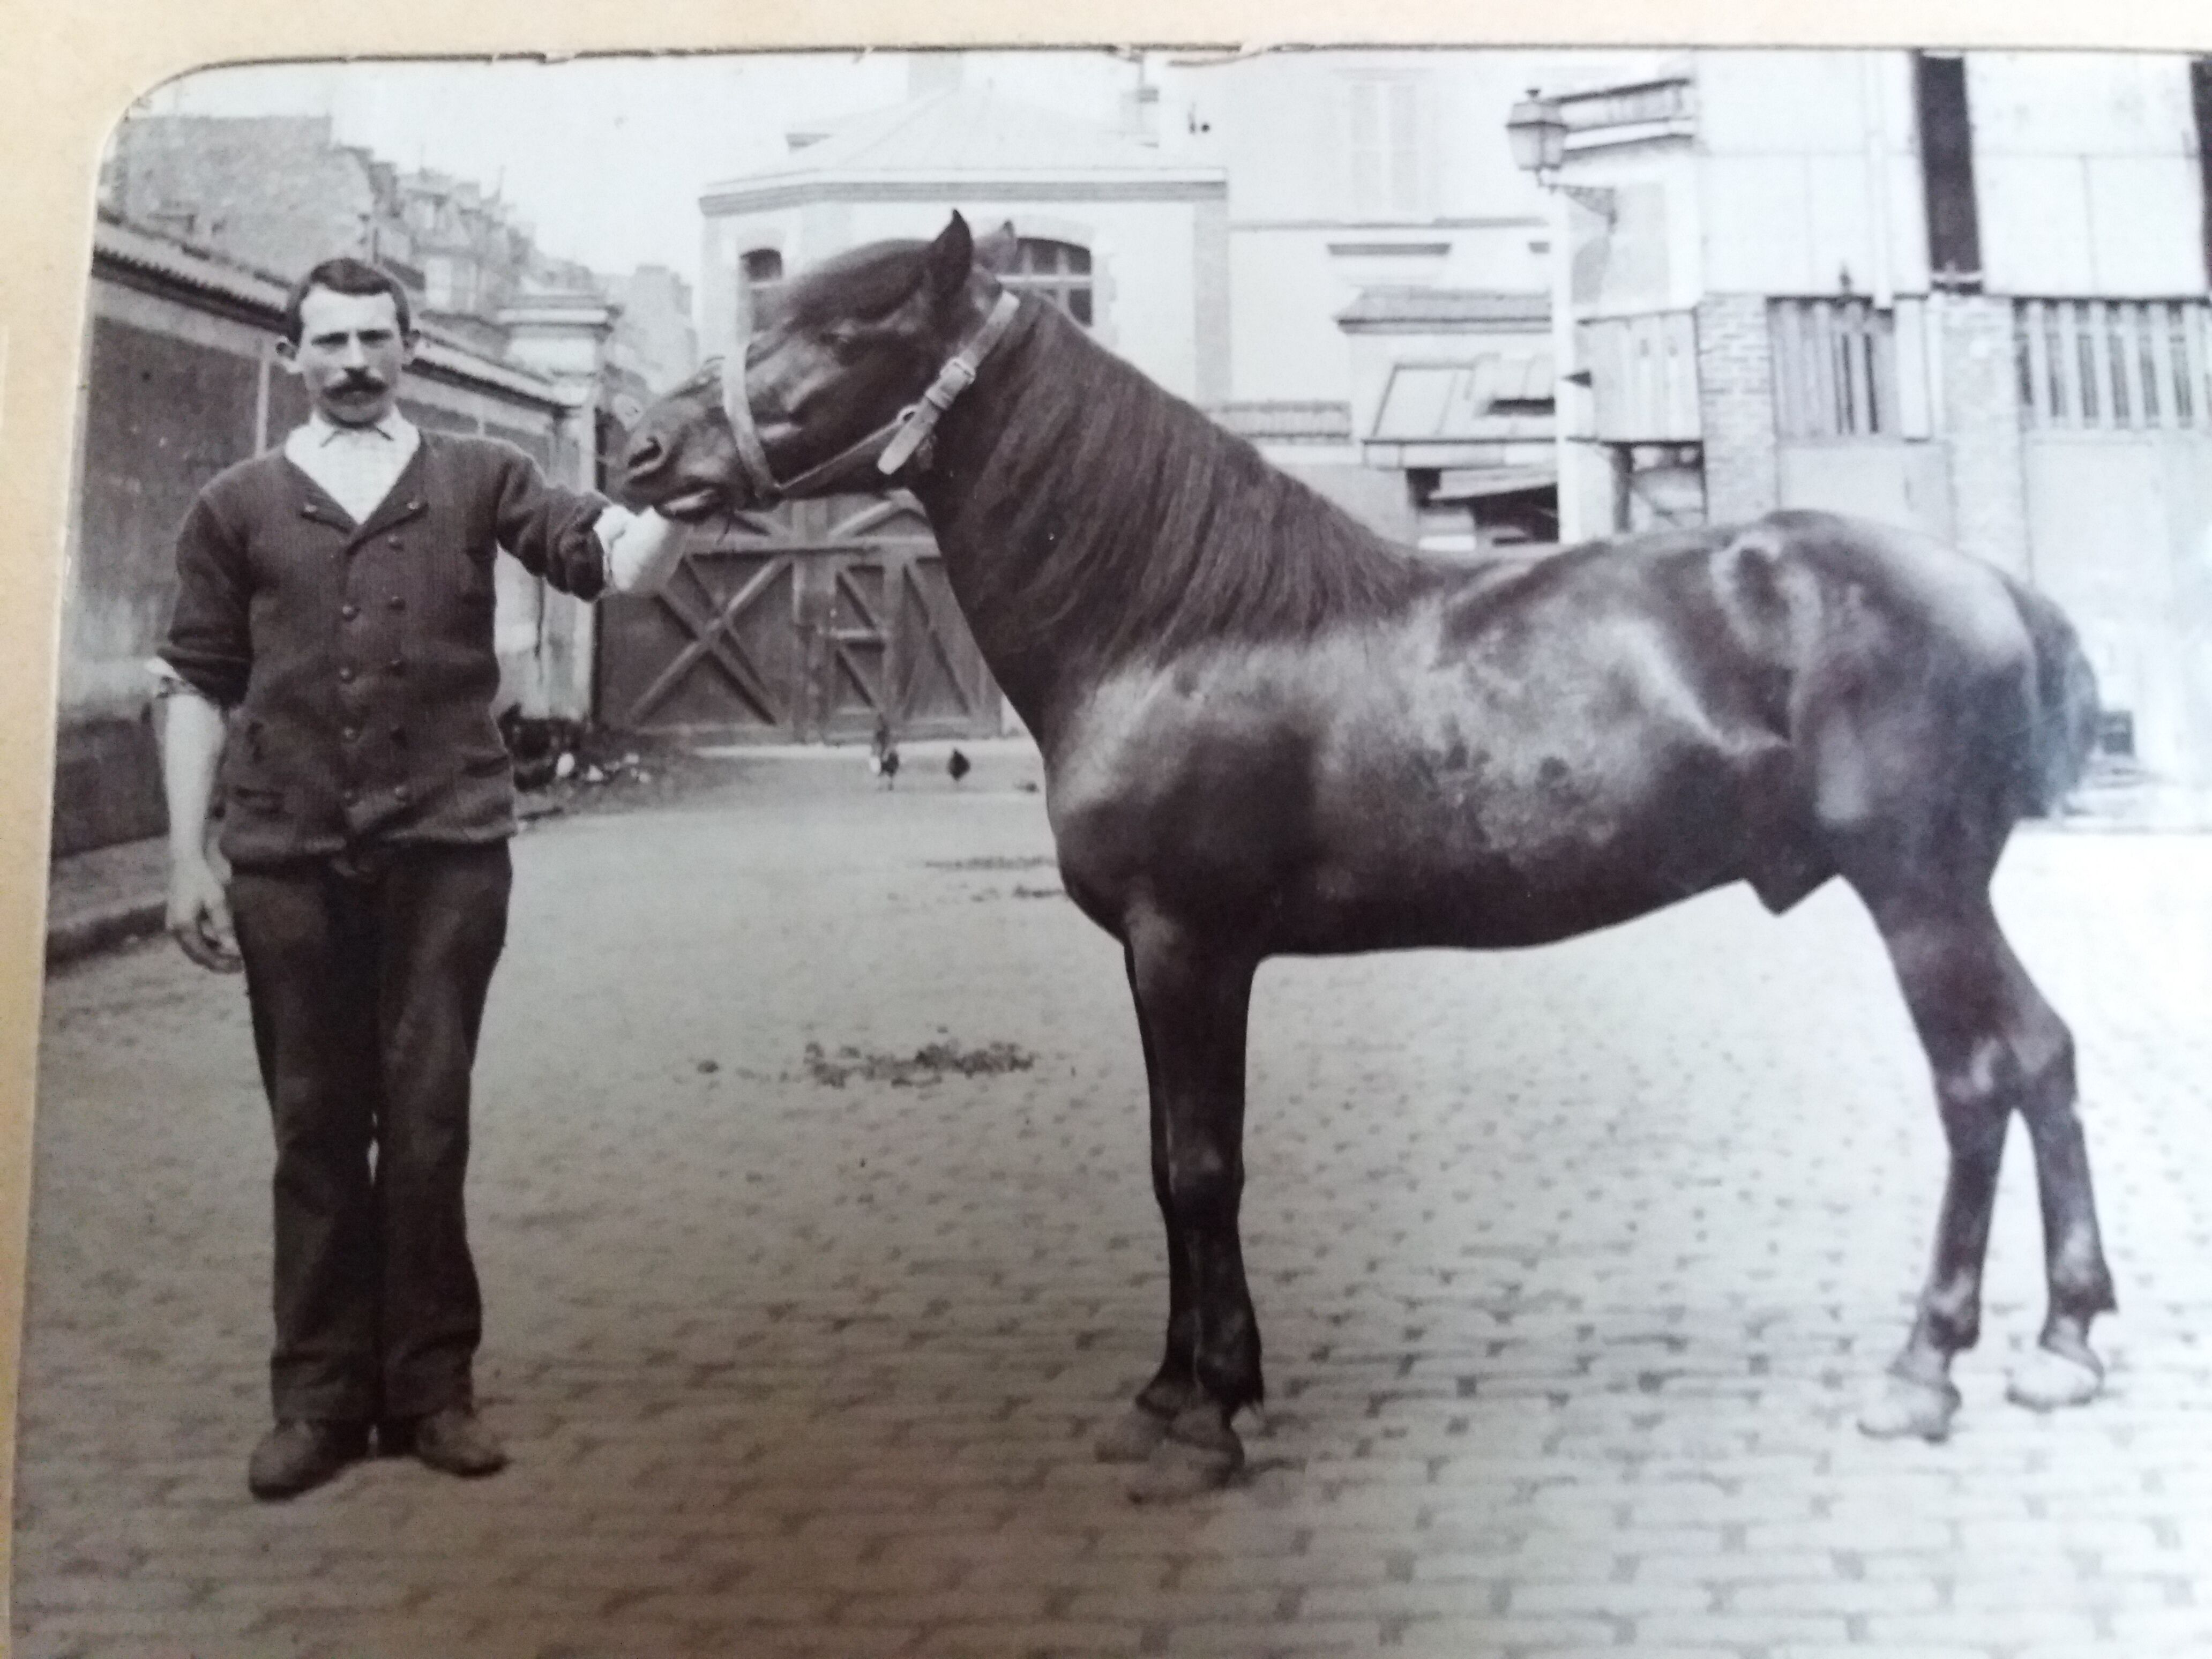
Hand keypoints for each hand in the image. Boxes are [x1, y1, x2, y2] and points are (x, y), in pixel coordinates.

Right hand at [168, 856, 241, 972]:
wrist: (187, 859)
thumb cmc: (202, 878)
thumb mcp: (217, 901)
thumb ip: (223, 926)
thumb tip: (233, 950)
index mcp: (183, 926)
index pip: (202, 954)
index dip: (220, 963)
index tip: (238, 967)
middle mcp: (174, 929)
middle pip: (196, 955)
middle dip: (216, 962)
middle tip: (238, 966)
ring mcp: (174, 925)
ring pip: (193, 949)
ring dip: (212, 955)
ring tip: (233, 958)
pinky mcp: (178, 920)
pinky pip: (192, 939)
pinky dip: (207, 945)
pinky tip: (221, 944)